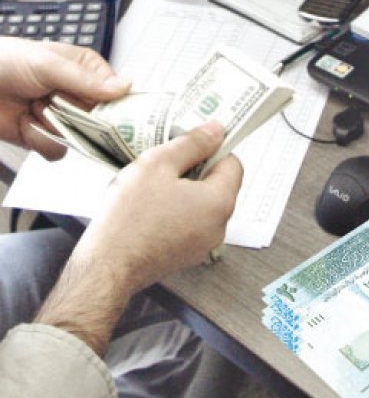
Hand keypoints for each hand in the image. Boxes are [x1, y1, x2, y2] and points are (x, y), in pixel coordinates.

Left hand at [0, 37, 130, 159]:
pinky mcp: (48, 137)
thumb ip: (85, 80)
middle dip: (80, 119)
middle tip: (62, 107)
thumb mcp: (47, 64)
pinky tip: (25, 121)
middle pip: (103, 122)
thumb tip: (124, 87)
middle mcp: (79, 96)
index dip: (116, 107)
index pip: (118, 95)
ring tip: (34, 107)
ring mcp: (65, 118)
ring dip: (55, 127)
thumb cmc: (3, 62)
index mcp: (87, 72)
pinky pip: (59, 150)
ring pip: (82, 139)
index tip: (108, 113)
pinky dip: (40, 140)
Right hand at [36, 121, 242, 354]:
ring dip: (183, 193)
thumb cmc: (130, 216)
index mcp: (220, 202)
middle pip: (218, 186)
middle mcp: (220, 226)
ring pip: (202, 206)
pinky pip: (190, 225)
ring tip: (151, 189)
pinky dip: (176, 213)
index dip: (213, 150)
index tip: (190, 144)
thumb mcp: (157, 164)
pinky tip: (149, 211)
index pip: (233, 164)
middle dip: (194, 171)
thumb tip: (217, 130)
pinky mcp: (187, 255)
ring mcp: (204, 244)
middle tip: (163, 165)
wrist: (107, 266)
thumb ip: (192, 144)